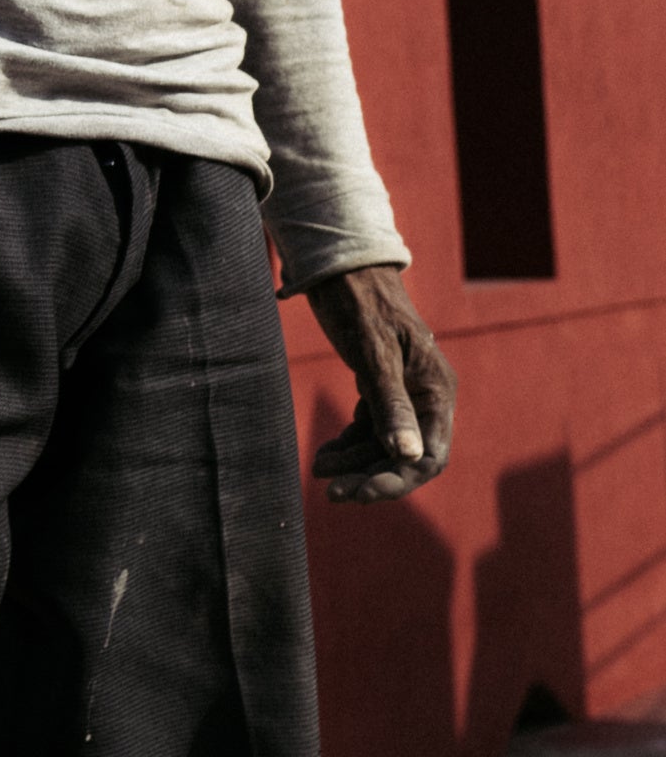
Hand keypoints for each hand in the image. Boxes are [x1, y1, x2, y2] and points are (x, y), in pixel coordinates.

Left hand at [305, 263, 455, 500]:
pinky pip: (370, 427)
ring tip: (319, 470)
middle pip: (405, 456)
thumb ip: (390, 402)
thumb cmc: (359, 300)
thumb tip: (410, 458)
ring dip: (354, 463)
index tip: (362, 493)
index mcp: (436, 389)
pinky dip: (349, 444)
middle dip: (371, 476)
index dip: (398, 480)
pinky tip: (326, 456)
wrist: (340, 264)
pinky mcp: (380, 385)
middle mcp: (425, 395)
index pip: (428, 455)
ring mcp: (403, 392)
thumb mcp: (373, 351)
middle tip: (332, 493)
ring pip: (384, 444)